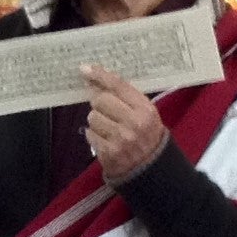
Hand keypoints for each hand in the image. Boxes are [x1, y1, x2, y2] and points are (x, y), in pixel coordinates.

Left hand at [82, 65, 166, 181]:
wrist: (150, 168)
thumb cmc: (146, 134)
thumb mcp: (144, 112)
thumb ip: (125, 96)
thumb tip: (95, 81)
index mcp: (145, 109)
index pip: (118, 86)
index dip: (100, 76)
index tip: (85, 69)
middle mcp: (134, 123)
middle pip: (100, 100)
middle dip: (99, 103)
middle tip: (107, 110)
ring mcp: (121, 139)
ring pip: (92, 117)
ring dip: (97, 121)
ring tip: (109, 128)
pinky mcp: (109, 152)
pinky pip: (89, 134)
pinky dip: (94, 135)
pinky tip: (106, 139)